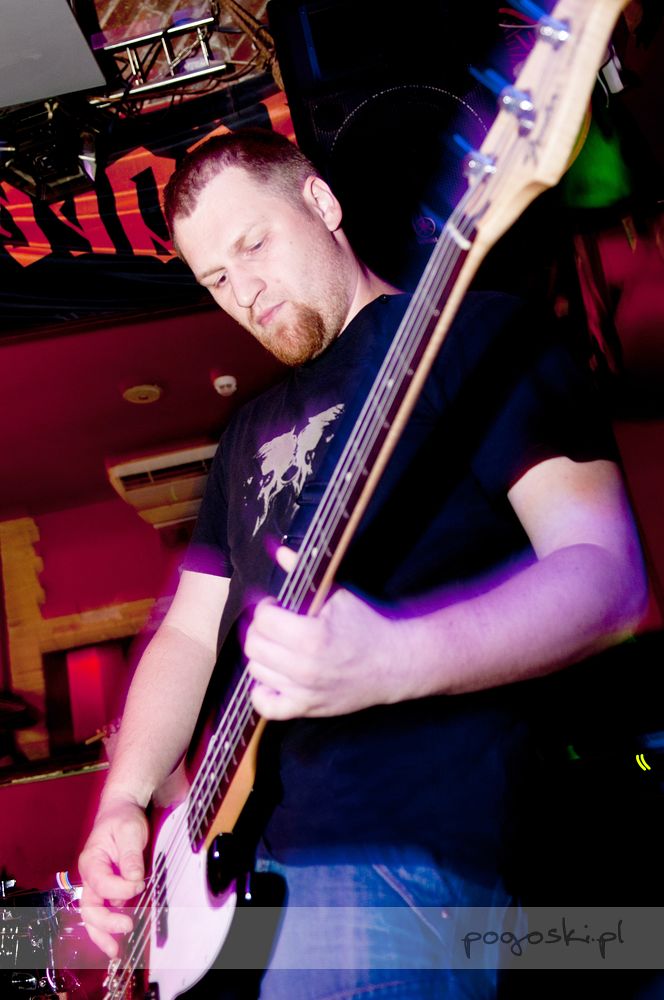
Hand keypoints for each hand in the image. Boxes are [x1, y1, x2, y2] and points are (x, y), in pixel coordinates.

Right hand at [78, 796, 147, 956]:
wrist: (123, 811)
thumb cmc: (123, 818)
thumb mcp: (129, 831)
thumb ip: (130, 855)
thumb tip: (134, 880)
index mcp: (91, 861)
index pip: (102, 884)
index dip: (120, 888)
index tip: (140, 883)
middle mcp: (91, 876)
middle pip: (89, 908)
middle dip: (104, 925)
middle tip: (126, 929)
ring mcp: (99, 884)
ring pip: (94, 914)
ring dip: (102, 934)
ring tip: (115, 951)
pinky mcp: (109, 887)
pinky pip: (105, 910)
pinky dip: (109, 926)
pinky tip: (119, 938)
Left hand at [245, 548, 406, 719]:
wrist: (394, 661)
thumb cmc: (366, 624)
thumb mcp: (336, 593)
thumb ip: (303, 572)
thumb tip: (279, 551)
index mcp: (312, 636)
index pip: (263, 619)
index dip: (266, 607)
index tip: (277, 605)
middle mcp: (304, 667)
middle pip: (254, 645)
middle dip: (260, 629)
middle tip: (274, 624)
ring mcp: (305, 692)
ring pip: (256, 671)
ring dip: (263, 655)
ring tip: (279, 646)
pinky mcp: (307, 708)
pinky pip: (267, 707)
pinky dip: (262, 692)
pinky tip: (273, 676)